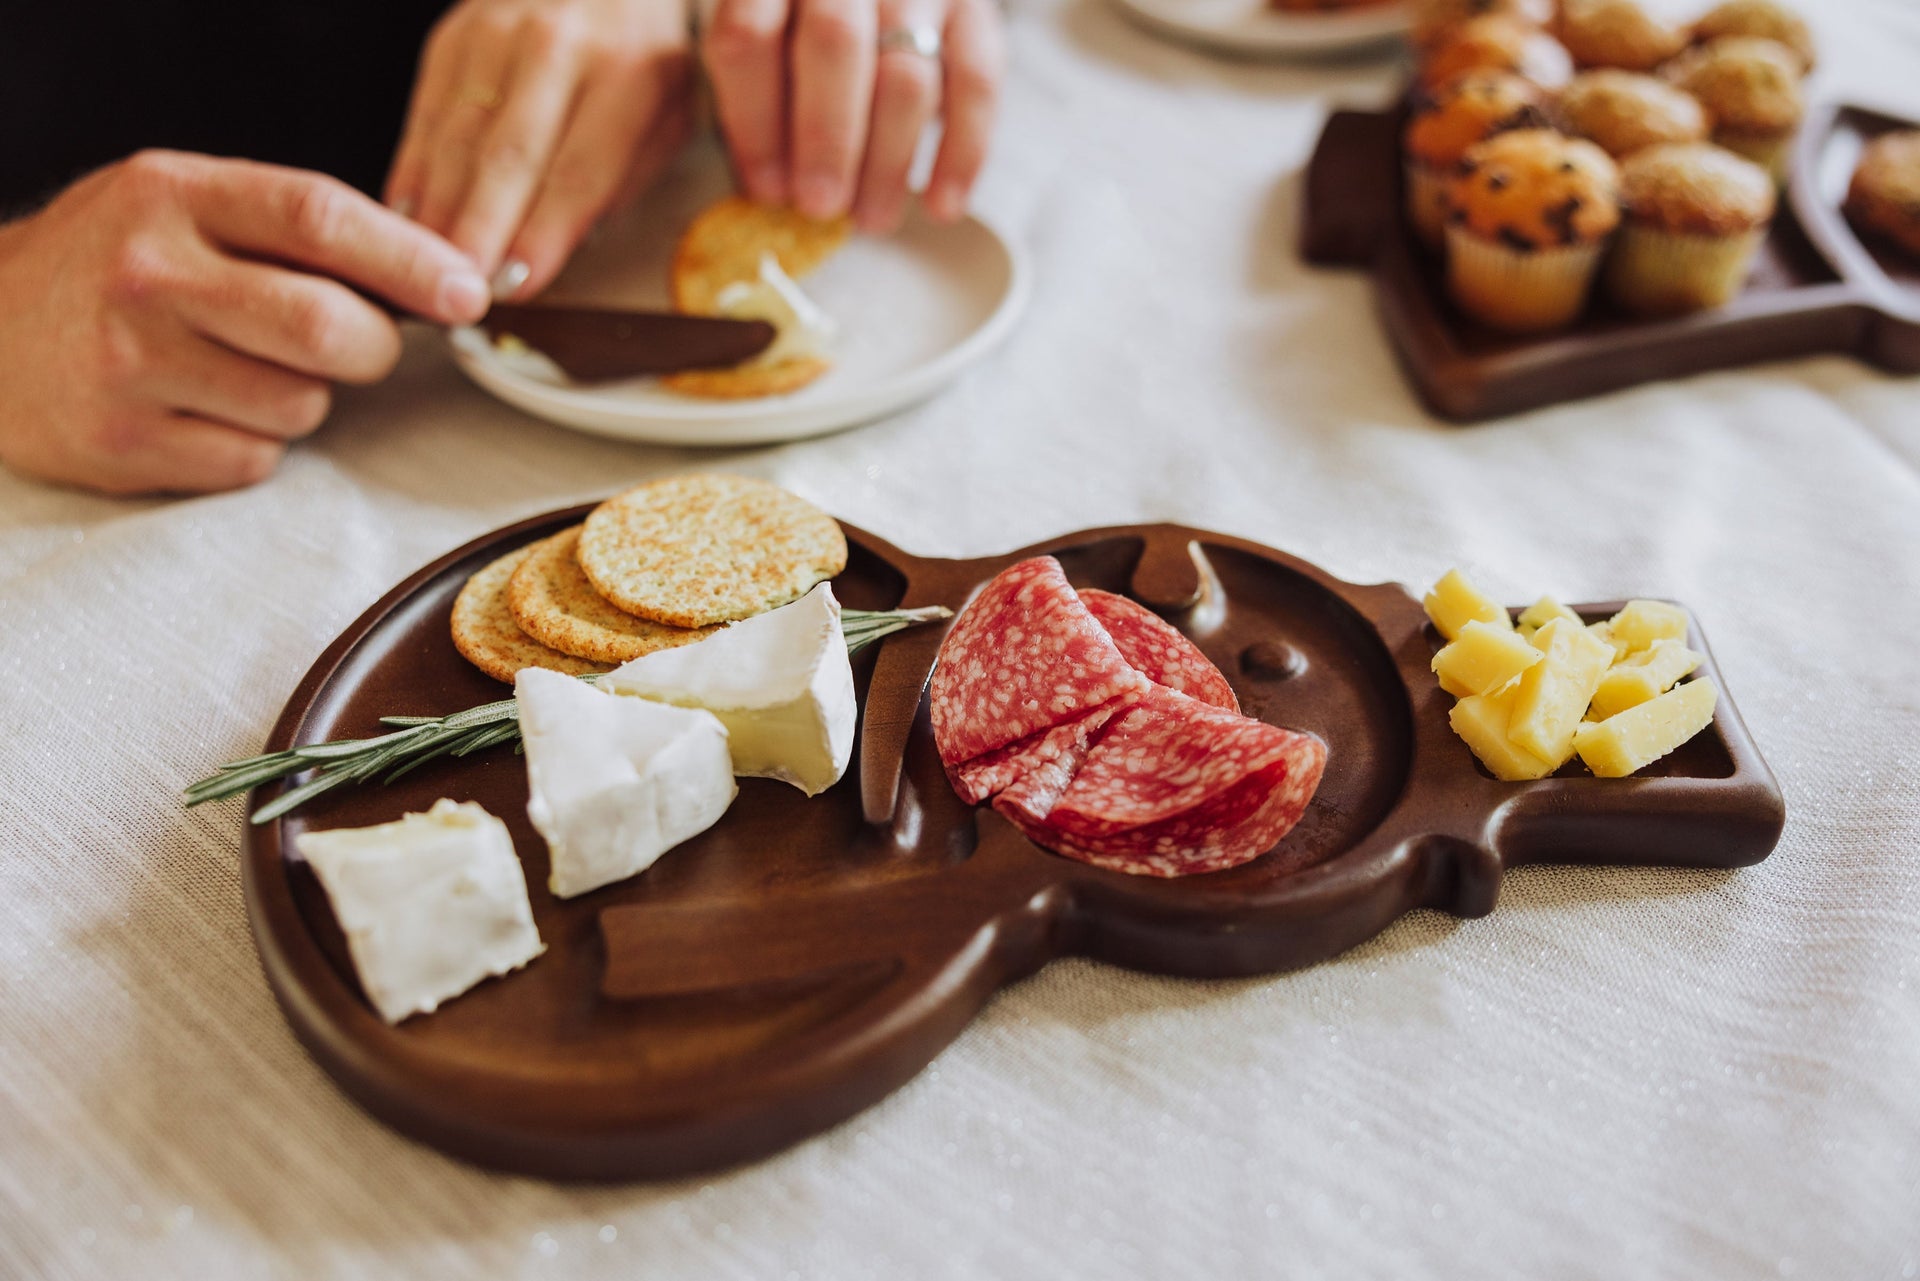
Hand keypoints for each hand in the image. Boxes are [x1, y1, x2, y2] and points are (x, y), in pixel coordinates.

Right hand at [0, 151, 489, 495]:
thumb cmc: (120, 266)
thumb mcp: (189, 208)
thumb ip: (296, 230)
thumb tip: (442, 275)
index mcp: (174, 195)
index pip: (319, 216)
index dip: (413, 259)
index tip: (470, 291)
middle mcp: (146, 275)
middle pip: (325, 326)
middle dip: (374, 348)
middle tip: (363, 346)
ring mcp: (128, 364)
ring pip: (300, 404)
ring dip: (306, 399)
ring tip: (245, 371)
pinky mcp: (123, 443)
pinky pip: (255, 460)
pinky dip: (256, 446)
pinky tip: (205, 412)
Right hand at [385, 0, 695, 299]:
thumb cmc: (643, 62)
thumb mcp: (670, 118)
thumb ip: (625, 180)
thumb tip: (565, 249)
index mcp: (628, 73)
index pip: (579, 169)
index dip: (543, 232)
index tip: (518, 284)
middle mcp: (559, 46)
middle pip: (508, 155)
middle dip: (480, 230)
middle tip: (460, 292)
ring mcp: (498, 34)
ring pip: (457, 136)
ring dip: (439, 210)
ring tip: (426, 272)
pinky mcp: (453, 37)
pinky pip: (425, 114)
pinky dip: (413, 173)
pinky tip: (404, 222)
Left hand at [703, 0, 1004, 233]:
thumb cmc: (807, 31)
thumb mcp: (767, 43)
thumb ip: (759, 96)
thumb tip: (771, 189)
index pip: (749, 35)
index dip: (754, 121)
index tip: (766, 189)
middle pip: (834, 44)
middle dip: (826, 138)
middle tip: (820, 206)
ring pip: (906, 76)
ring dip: (888, 161)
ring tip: (872, 218)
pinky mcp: (974, 10)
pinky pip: (977, 83)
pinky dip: (962, 153)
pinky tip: (942, 205)